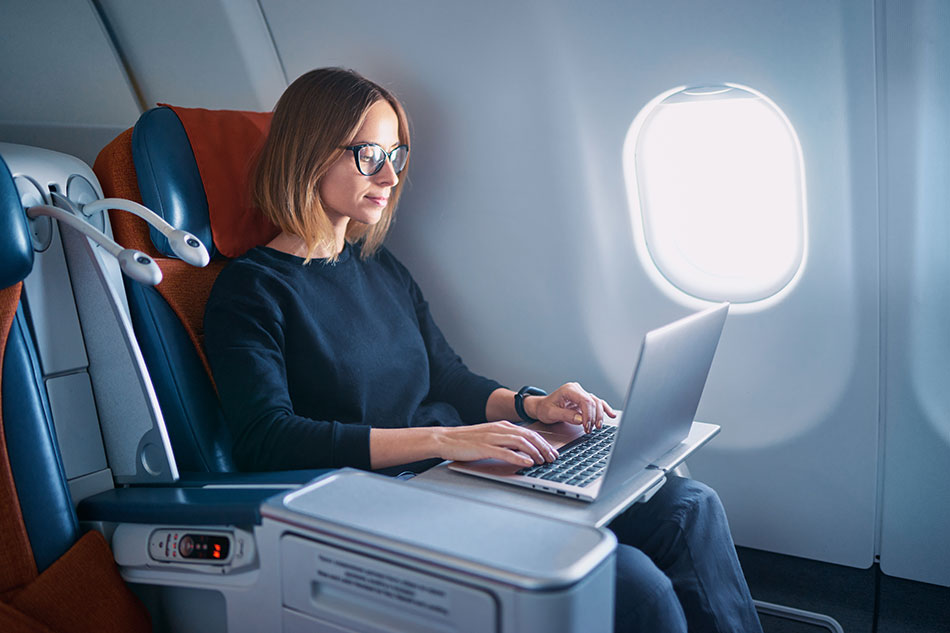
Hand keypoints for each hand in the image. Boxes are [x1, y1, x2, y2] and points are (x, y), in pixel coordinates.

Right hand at [433, 421, 558, 466]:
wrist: (445, 439)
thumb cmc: (466, 441)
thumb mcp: (490, 437)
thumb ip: (505, 441)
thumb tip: (522, 451)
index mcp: (502, 426)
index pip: (529, 432)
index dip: (543, 442)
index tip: (552, 451)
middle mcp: (500, 429)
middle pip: (529, 436)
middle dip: (544, 447)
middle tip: (553, 457)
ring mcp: (492, 437)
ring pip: (520, 442)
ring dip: (535, 452)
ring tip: (543, 461)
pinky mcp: (484, 447)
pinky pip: (506, 452)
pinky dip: (519, 458)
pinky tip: (527, 463)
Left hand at [527, 382, 616, 432]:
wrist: (541, 407)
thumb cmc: (544, 409)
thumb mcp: (551, 413)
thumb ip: (566, 416)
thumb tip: (581, 419)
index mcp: (569, 390)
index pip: (585, 400)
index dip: (588, 414)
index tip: (587, 426)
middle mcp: (577, 390)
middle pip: (593, 402)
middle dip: (594, 417)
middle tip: (590, 429)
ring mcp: (581, 394)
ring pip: (597, 403)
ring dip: (599, 415)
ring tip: (598, 426)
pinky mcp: (584, 401)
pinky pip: (597, 404)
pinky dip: (604, 409)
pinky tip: (611, 415)